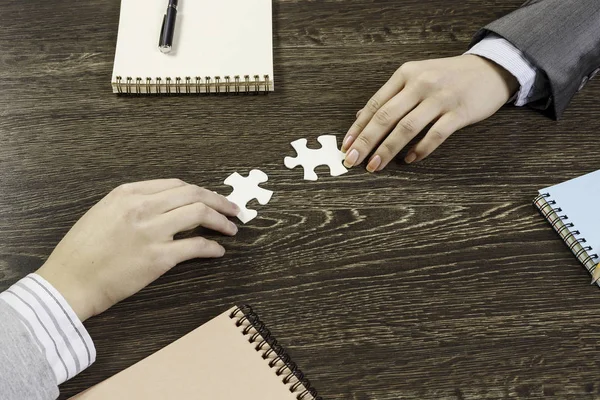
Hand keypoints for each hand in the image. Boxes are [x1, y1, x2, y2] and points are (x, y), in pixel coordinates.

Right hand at [36, 179, 239, 321]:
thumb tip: (164, 205)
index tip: (212, 197)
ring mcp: (152, 231)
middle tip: (234, 209)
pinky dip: (212, 247)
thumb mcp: (102, 213)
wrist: (70, 282)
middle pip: (193, 194)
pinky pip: (196, 246)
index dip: (199, 191)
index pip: (176, 184)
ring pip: (200, 214)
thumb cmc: (81, 251)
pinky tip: (218, 251)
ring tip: (231, 228)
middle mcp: (142, 207)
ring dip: (222, 221)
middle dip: (219, 200)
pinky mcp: (160, 258)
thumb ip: (132, 204)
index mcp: (128, 193)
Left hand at [342, 55, 518, 170]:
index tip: (346, 146)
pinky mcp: (459, 112)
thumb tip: (361, 118)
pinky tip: (408, 160)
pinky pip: (435, 135)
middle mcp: (420, 84)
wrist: (490, 68)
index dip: (358, 127)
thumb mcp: (417, 77)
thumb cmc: (448, 76)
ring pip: (406, 128)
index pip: (375, 104)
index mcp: (406, 74)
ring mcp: (440, 98)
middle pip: (386, 117)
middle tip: (352, 160)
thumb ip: (391, 96)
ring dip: (387, 150)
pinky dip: (420, 150)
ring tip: (374, 166)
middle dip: (366, 141)